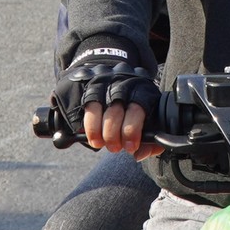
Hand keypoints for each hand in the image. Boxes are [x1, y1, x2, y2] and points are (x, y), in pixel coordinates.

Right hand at [58, 43, 162, 159]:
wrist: (115, 74)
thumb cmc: (134, 106)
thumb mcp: (148, 116)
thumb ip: (150, 140)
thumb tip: (139, 154)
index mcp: (142, 87)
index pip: (137, 108)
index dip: (131, 131)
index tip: (130, 147)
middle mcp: (121, 80)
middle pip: (114, 109)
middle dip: (112, 134)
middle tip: (114, 148)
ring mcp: (100, 79)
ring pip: (94, 106)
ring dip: (95, 130)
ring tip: (98, 143)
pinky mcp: (83, 82)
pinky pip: (79, 104)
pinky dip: (82, 122)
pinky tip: (84, 132)